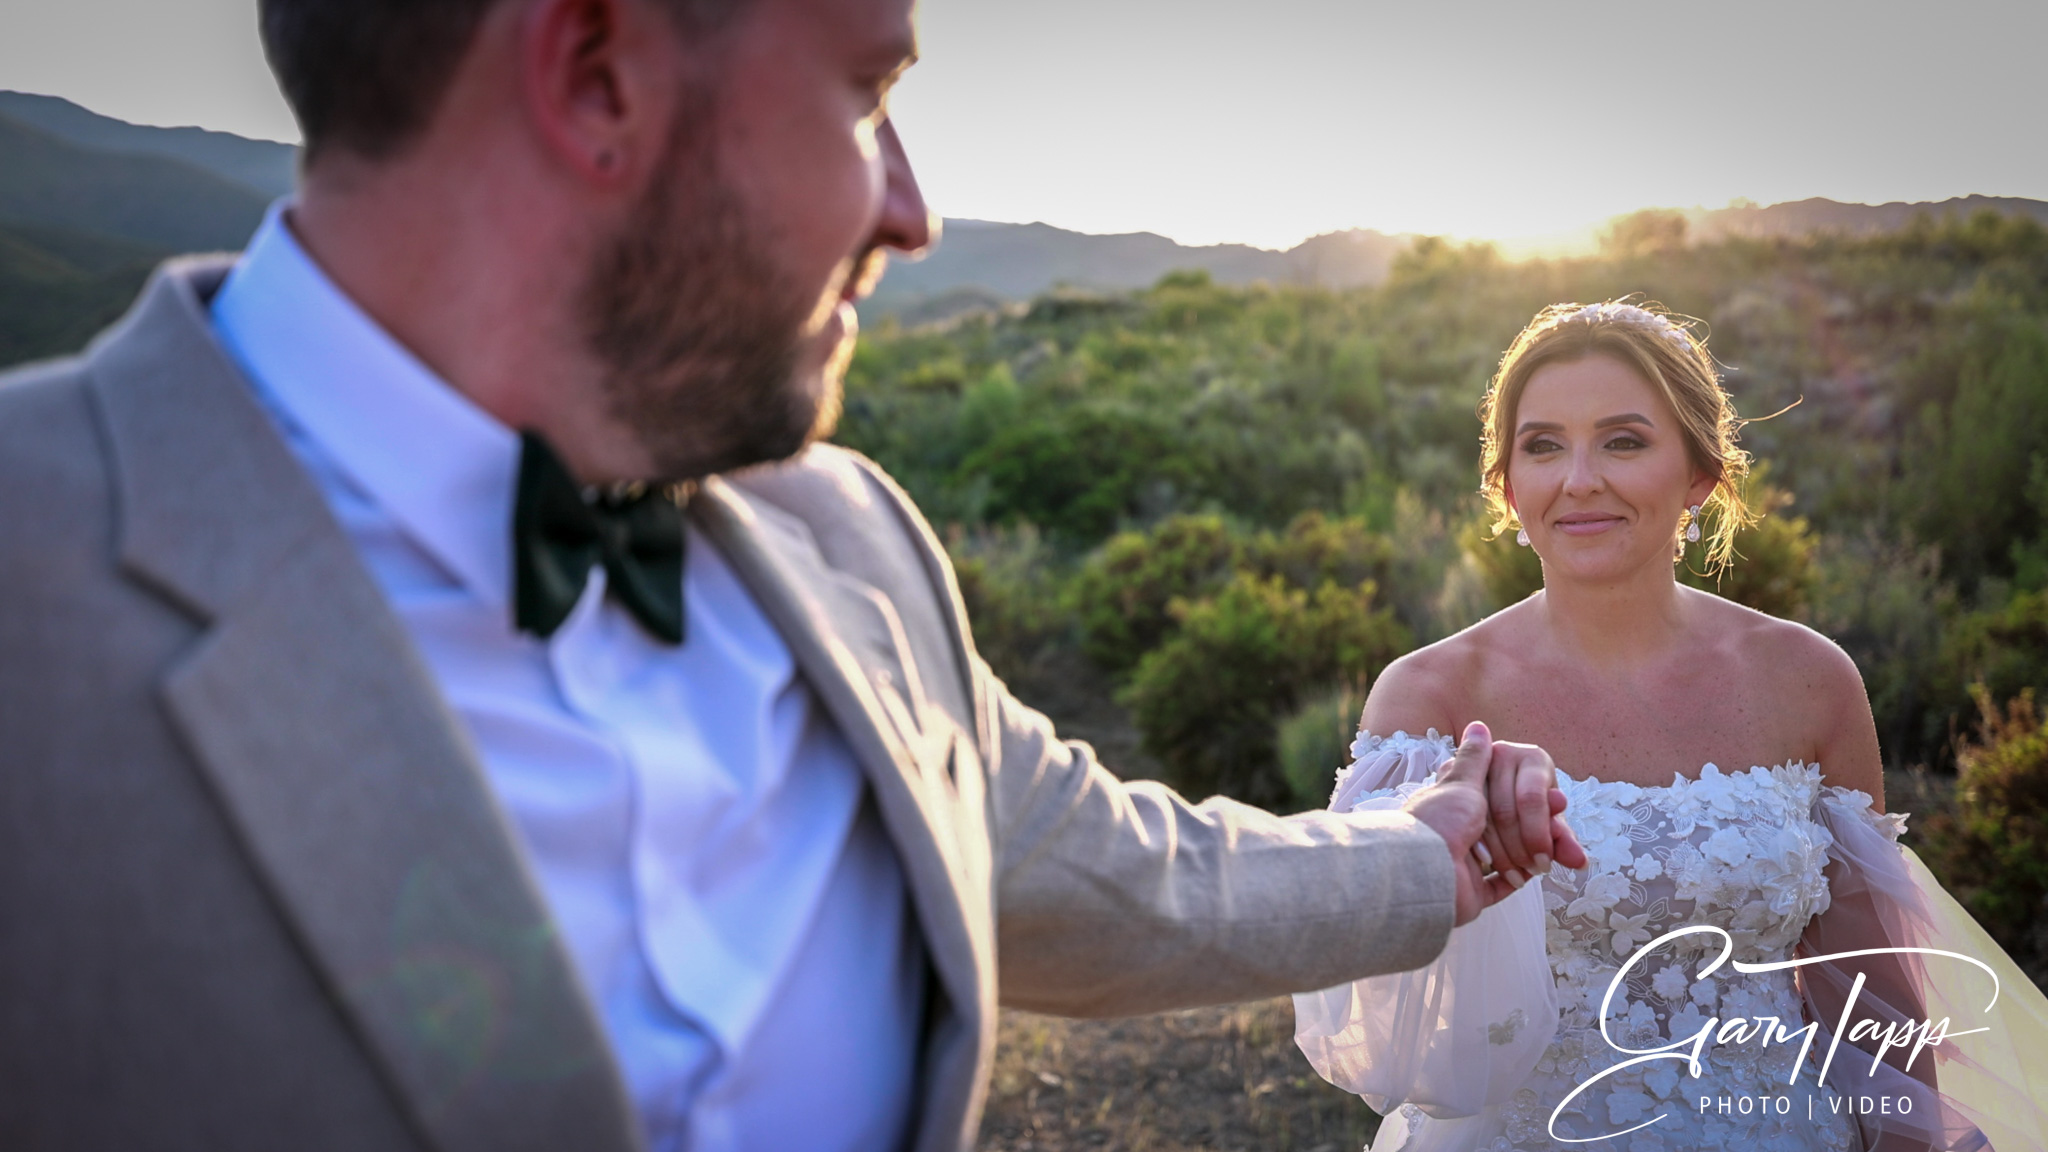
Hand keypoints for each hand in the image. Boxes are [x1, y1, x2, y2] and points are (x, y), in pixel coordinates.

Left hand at [1402, 721, 1586, 925]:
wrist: (1423, 873)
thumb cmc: (1441, 821)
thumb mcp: (1461, 781)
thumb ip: (1475, 758)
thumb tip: (1478, 726)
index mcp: (1462, 801)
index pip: (1512, 798)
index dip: (1537, 804)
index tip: (1558, 802)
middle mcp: (1465, 828)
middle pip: (1516, 828)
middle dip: (1541, 834)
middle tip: (1560, 839)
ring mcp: (1469, 861)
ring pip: (1515, 855)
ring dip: (1533, 856)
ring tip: (1551, 861)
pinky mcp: (1472, 890)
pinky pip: (1500, 886)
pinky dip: (1518, 880)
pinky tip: (1538, 873)